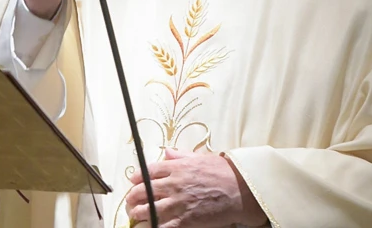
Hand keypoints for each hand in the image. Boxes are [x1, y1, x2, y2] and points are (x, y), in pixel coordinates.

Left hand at [125, 148, 267, 227]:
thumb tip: (168, 151)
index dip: (137, 177)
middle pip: (144, 191)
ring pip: (148, 210)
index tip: (133, 181)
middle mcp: (174, 184)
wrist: (240, 191)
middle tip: (131, 201)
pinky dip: (153, 226)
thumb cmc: (223, 172)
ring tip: (136, 215)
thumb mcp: (200, 157)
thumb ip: (181, 155)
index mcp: (177, 167)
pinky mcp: (185, 220)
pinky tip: (150, 226)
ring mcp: (178, 203)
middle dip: (133, 197)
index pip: (149, 171)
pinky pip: (162, 225)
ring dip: (138, 213)